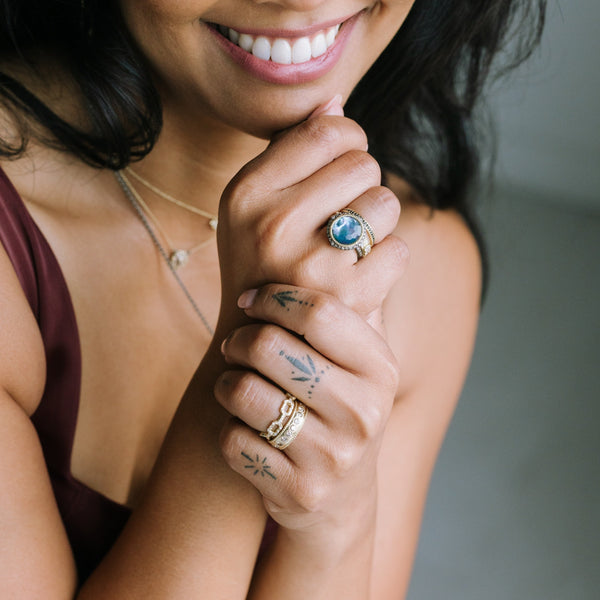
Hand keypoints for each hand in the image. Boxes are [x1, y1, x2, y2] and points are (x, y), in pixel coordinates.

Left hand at [214, 283, 399, 533]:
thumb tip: (344, 232)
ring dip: (227, 384)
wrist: (340, 493)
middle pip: (269, 346)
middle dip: (239, 339)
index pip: (318, 310)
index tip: (250, 301)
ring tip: (235, 385)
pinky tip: (245, 430)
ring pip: (244, 393)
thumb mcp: (361, 358)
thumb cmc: (341, 405)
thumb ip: (355, 303)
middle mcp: (364, 411)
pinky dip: (228, 430)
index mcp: (380, 366)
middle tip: (234, 344)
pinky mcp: (298, 490)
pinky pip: (234, 442)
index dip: (272, 298)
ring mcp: (333, 455)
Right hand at [215, 98, 407, 333]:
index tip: (342, 163)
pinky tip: (358, 273)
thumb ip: (294, 150)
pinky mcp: (344, 298)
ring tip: (348, 243)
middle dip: (362, 184)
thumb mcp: (257, 202)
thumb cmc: (263, 259)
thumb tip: (336, 98)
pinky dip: (386, 260)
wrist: (259, 337)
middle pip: (363, 163)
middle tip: (341, 212)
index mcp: (246, 191)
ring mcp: (308, 263)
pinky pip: (397, 249)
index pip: (328, 131)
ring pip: (385, 203)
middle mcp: (272, 223)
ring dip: (376, 221)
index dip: (349, 141)